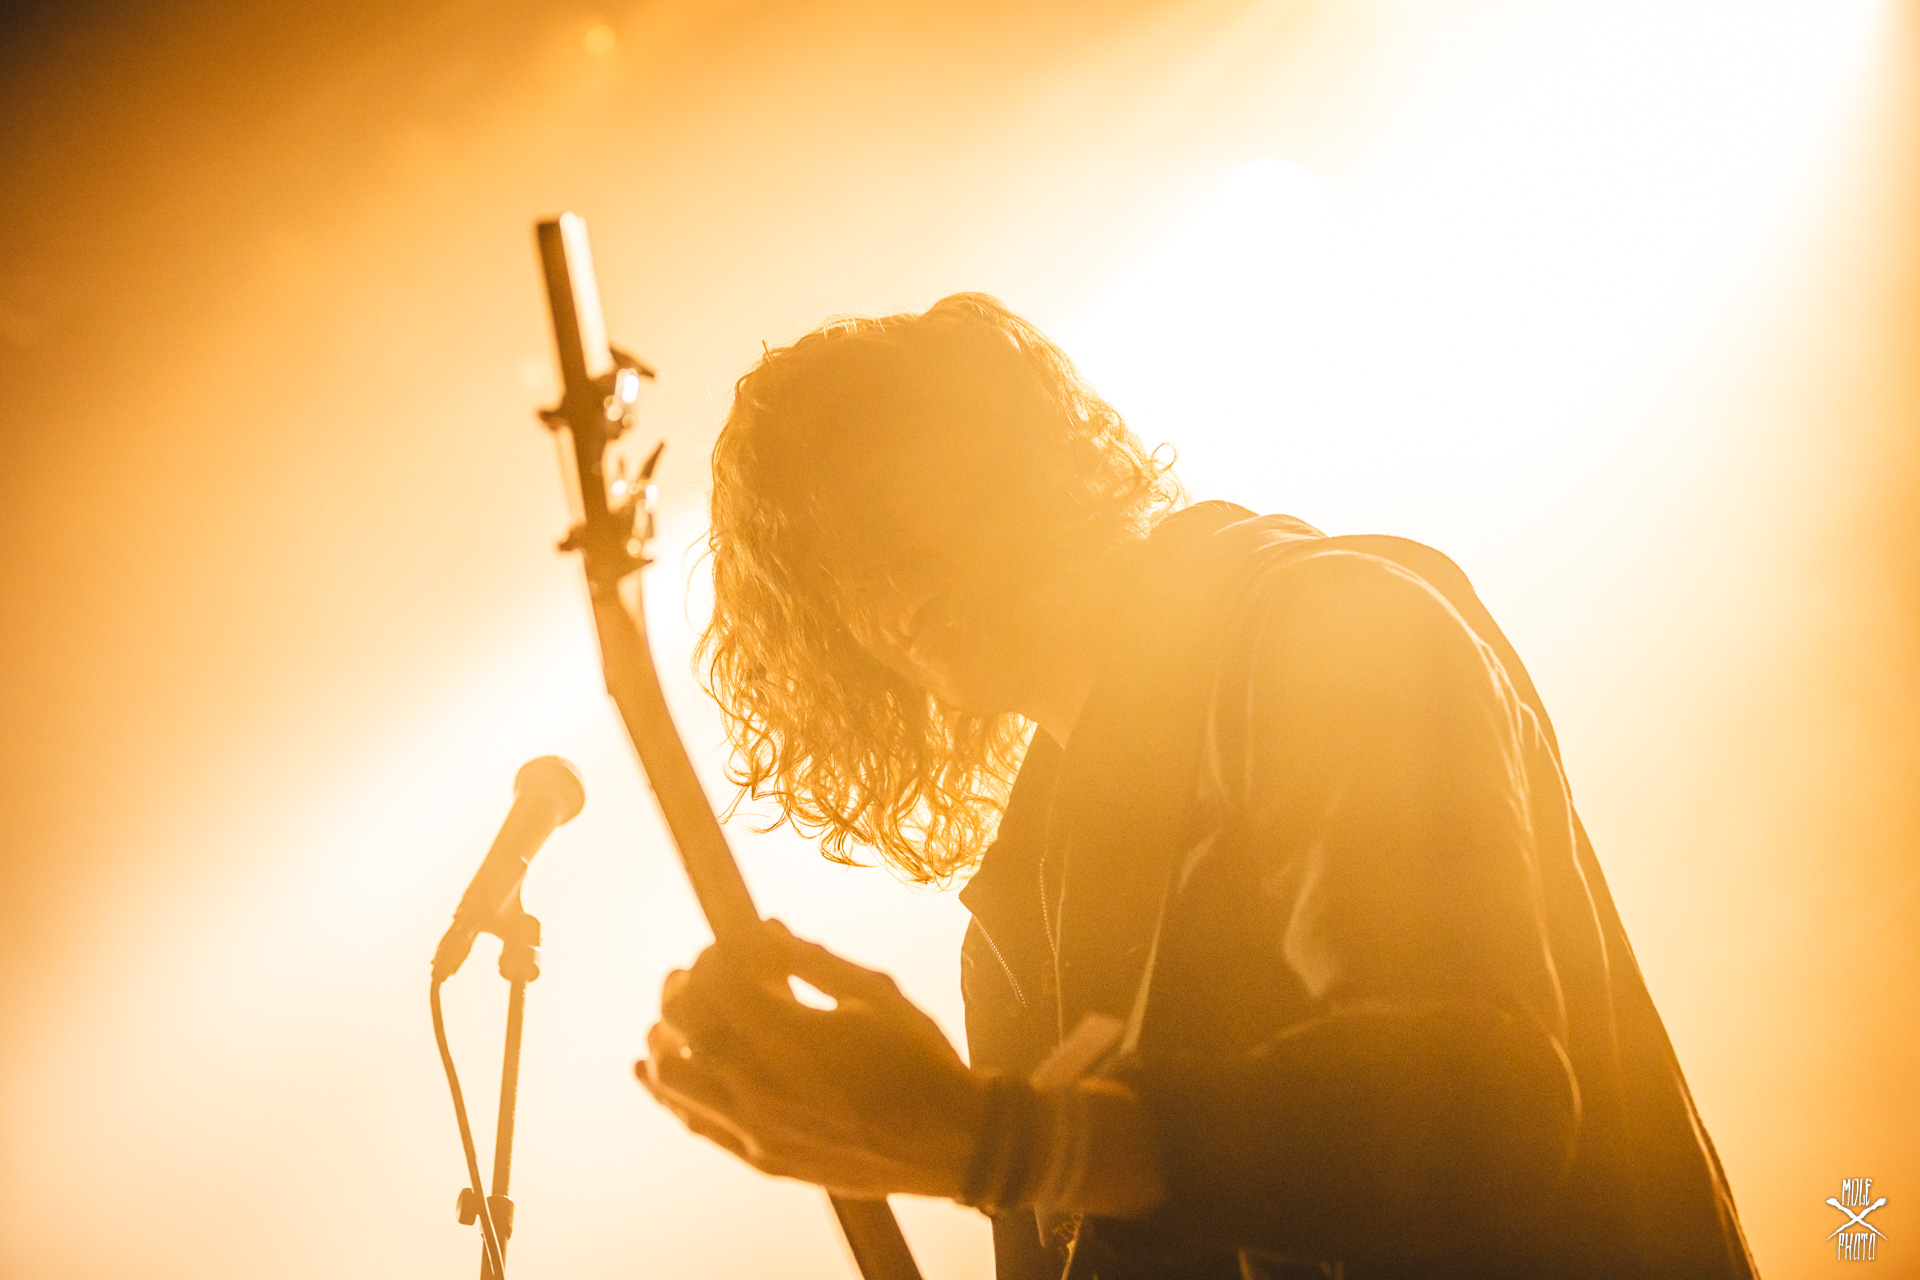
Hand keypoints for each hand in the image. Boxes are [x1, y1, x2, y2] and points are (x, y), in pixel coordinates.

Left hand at [637, 920, 987, 1199]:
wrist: (951, 1142)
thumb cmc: (921, 1060)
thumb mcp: (874, 993)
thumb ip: (811, 959)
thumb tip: (763, 927)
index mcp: (792, 1033)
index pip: (715, 978)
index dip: (714, 953)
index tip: (731, 946)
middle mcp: (762, 1082)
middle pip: (681, 1020)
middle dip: (681, 985)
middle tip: (697, 972)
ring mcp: (756, 1127)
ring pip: (670, 1075)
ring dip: (664, 1036)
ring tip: (677, 1019)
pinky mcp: (760, 1156)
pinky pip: (692, 1122)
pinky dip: (665, 1092)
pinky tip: (653, 1069)